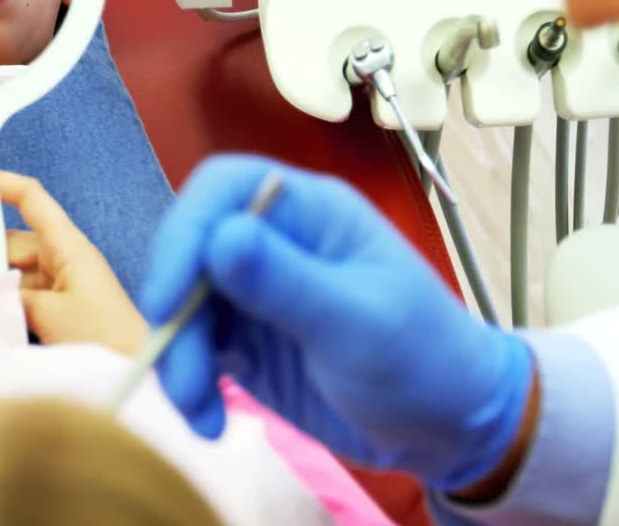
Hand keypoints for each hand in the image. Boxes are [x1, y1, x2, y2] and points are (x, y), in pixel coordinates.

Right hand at [0, 172, 148, 355]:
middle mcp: (63, 258)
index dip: (3, 184)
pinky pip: (19, 293)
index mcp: (67, 246)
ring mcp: (60, 282)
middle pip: (10, 240)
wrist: (134, 366)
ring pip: (10, 268)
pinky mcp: (57, 306)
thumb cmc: (107, 335)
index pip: (33, 199)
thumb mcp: (52, 314)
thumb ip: (14, 300)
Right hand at [137, 155, 534, 490]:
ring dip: (179, 357)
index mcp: (312, 213)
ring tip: (202, 412)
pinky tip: (210, 420)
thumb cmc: (423, 362)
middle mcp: (277, 242)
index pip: (224, 189)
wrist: (450, 429)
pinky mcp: (249, 340)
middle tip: (183, 378)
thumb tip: (220, 236)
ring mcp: (258, 292)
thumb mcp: (359, 324)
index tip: (167, 301)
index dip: (185, 233)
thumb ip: (288, 282)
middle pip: (191, 249)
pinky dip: (191, 383)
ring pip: (184, 304)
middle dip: (175, 313)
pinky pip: (197, 348)